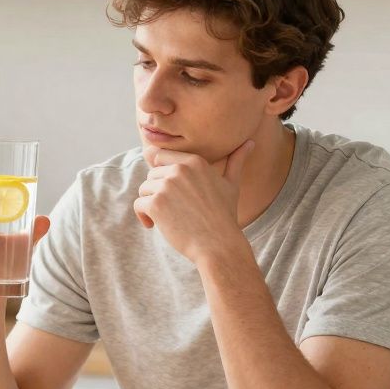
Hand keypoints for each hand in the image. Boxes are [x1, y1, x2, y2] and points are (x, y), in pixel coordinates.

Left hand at [133, 141, 253, 263]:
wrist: (219, 245)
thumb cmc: (224, 217)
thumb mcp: (231, 185)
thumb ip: (236, 161)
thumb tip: (250, 142)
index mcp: (194, 161)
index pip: (160, 156)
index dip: (162, 175)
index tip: (171, 192)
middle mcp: (179, 169)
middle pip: (152, 175)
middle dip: (158, 192)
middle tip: (173, 210)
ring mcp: (167, 186)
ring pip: (144, 189)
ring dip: (151, 204)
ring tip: (167, 218)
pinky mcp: (156, 204)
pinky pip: (139, 204)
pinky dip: (143, 217)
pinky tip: (155, 226)